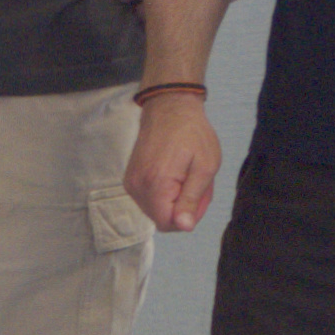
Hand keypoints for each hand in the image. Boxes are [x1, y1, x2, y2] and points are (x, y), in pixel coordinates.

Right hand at [123, 100, 223, 233]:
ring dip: (173, 200)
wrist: (169, 107)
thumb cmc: (192, 134)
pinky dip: (163, 193)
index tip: (199, 194)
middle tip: (195, 183)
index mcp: (155, 185)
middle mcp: (137, 186)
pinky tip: (174, 174)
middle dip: (182, 208)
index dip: (188, 216)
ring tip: (185, 176)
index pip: (169, 224)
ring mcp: (130, 182)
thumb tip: (183, 227)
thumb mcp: (204, 167)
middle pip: (161, 218)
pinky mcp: (130, 177)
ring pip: (155, 210)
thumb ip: (192, 200)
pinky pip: (148, 199)